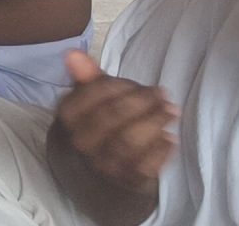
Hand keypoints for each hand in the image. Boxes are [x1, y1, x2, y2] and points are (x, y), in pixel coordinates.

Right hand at [53, 49, 176, 196]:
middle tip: (162, 94)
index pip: (93, 93)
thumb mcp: (86, 108)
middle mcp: (80, 143)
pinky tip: (169, 137)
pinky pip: (146, 165)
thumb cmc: (94, 136)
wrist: (95, 186)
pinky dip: (161, 149)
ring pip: (129, 141)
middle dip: (142, 101)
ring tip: (171, 111)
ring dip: (155, 122)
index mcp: (67, 119)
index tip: (138, 84)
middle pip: (112, 116)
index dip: (121, 85)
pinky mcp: (126, 183)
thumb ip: (85, 81)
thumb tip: (73, 53)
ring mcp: (102, 165)